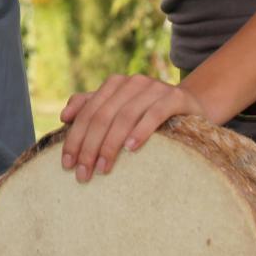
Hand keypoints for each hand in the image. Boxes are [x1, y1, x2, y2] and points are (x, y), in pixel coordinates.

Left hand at [59, 74, 207, 182]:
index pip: (88, 112)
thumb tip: (64, 116)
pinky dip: (141, 131)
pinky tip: (131, 149)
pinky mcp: (175, 97)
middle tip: (83, 172)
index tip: (66, 163)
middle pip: (103, 116)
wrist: (191, 105)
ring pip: (125, 117)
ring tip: (103, 168)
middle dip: (89, 146)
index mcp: (114, 83)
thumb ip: (91, 107)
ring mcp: (154, 88)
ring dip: (111, 144)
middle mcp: (132, 82)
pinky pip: (155, 114)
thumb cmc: (147, 112)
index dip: (75, 137)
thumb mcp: (119, 108)